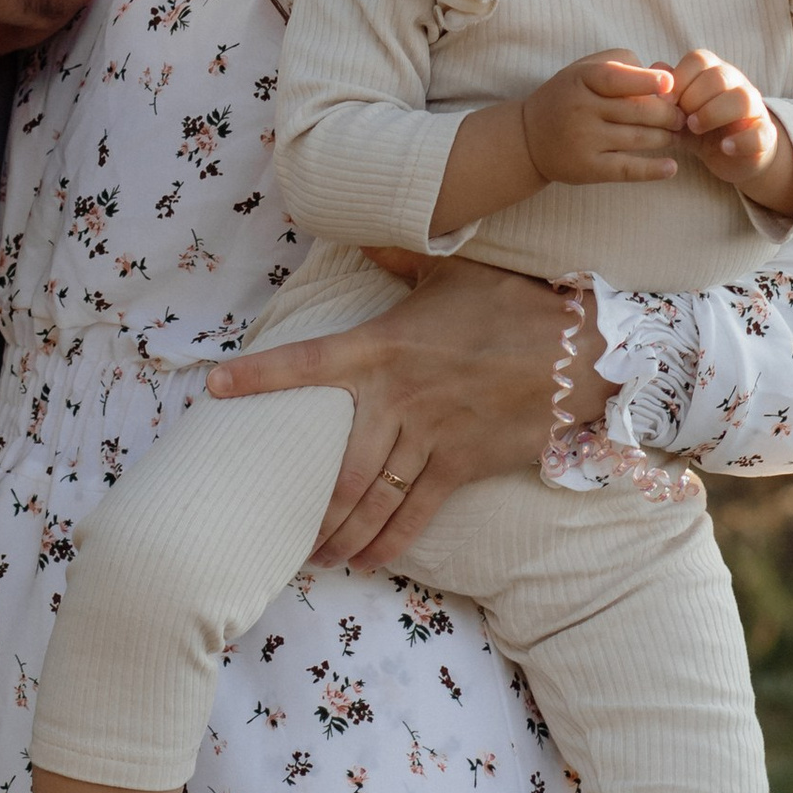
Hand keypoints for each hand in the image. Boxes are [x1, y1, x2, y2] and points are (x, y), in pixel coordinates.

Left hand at [208, 252, 593, 570]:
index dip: (259, 374)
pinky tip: (368, 561)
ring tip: (315, 557)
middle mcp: (398, 397)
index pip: (308, 362)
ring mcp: (430, 436)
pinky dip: (390, 541)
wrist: (577, 351)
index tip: (215, 386)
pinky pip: (416, 511)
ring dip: (340, 532)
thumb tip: (364, 231)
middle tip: (280, 529)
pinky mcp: (462, 465)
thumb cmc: (511, 304)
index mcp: (382, 346)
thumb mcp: (451, 270)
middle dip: (308, 504)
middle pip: (337, 462)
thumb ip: (399, 256)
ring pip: (371, 495)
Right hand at [518, 50, 683, 188]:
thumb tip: (663, 77)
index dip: (645, 81)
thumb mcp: (583, 70)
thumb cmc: (567, 97)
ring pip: (638, 138)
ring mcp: (584, 140)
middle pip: (636, 111)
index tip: (670, 84)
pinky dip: (652, 170)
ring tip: (676, 135)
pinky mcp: (588, 168)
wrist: (528, 138)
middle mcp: (581, 110)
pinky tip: (671, 168)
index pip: (616, 78)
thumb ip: (620, 65)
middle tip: (682, 117)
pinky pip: (627, 169)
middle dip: (668, 114)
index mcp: (581, 80)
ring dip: (665, 138)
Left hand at [672, 47, 792, 216]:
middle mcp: (737, 85)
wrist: (734, 157)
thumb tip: (654, 69)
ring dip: (713, 113)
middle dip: (693, 97)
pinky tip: (725, 148)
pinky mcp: (765, 136)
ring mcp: (755, 109)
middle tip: (680, 118)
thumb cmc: (701, 128)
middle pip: (718, 76)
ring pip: (742, 99)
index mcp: (714, 73)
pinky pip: (760, 132)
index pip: (698, 59)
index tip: (664, 101)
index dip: (679, 78)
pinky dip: (741, 140)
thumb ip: (667, 92)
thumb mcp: (679, 110)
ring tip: (695, 128)